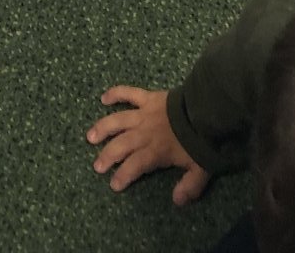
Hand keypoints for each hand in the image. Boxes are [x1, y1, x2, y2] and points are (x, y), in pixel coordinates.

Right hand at [87, 87, 209, 204]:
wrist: (204, 111)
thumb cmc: (201, 142)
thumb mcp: (201, 170)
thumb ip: (189, 187)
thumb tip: (177, 201)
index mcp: (155, 151)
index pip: (134, 165)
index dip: (123, 175)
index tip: (113, 185)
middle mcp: (144, 133)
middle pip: (121, 145)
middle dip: (108, 156)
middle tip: (97, 166)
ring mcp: (143, 114)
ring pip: (118, 121)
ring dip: (103, 128)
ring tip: (91, 136)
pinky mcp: (147, 98)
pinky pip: (128, 93)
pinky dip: (115, 94)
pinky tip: (103, 98)